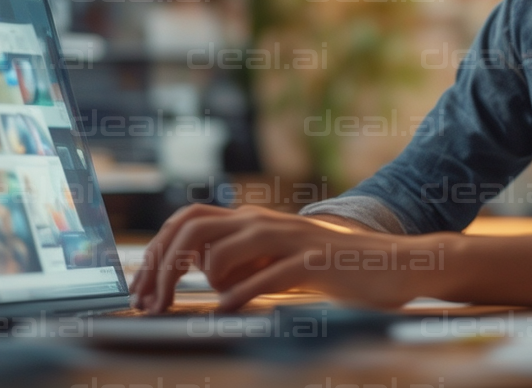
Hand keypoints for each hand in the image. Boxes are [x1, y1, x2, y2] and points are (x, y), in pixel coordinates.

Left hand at [126, 204, 440, 312]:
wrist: (391, 264)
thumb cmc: (331, 268)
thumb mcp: (278, 259)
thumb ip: (244, 258)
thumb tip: (201, 269)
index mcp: (252, 219)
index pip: (186, 220)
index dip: (155, 252)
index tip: (140, 289)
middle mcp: (264, 221)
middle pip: (193, 229)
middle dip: (161, 269)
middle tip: (151, 305)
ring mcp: (288, 239)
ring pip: (222, 250)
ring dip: (204, 283)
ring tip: (214, 305)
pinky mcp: (312, 262)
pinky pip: (264, 276)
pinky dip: (239, 295)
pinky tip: (230, 311)